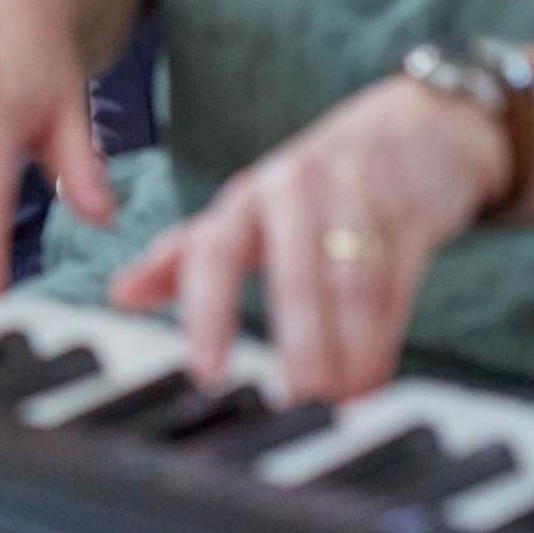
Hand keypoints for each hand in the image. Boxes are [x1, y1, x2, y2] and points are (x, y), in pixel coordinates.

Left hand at [107, 76, 508, 404]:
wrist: (412, 127)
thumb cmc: (317, 180)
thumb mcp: (247, 210)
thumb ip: (187, 255)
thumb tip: (121, 295)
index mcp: (247, 198)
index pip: (213, 253)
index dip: (207, 312)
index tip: (208, 373)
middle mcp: (294, 190)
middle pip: (294, 276)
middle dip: (299, 345)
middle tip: (298, 404)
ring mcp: (356, 197)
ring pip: (351, 285)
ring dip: (349, 350)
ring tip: (343, 402)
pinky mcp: (409, 213)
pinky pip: (396, 281)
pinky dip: (385, 335)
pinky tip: (376, 377)